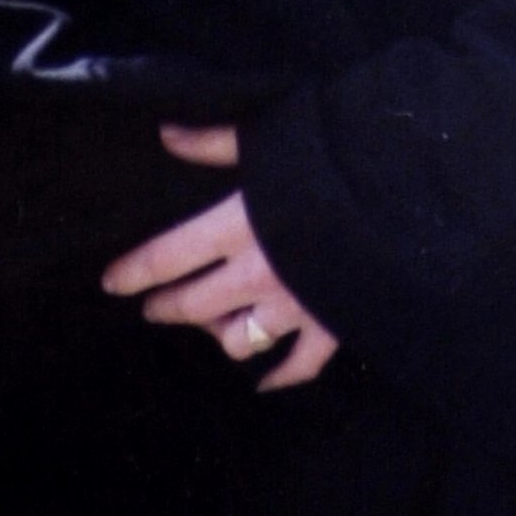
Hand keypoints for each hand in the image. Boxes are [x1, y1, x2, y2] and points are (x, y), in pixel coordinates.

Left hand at [100, 122, 339, 392]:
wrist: (405, 197)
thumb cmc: (332, 161)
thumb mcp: (269, 139)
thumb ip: (215, 143)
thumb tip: (167, 134)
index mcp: (236, 227)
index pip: (169, 257)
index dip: (135, 271)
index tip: (110, 282)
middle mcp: (256, 275)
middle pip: (195, 305)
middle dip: (168, 306)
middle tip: (152, 307)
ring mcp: (293, 307)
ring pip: (239, 339)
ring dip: (218, 334)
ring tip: (210, 325)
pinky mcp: (331, 325)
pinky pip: (300, 366)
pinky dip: (280, 376)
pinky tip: (264, 382)